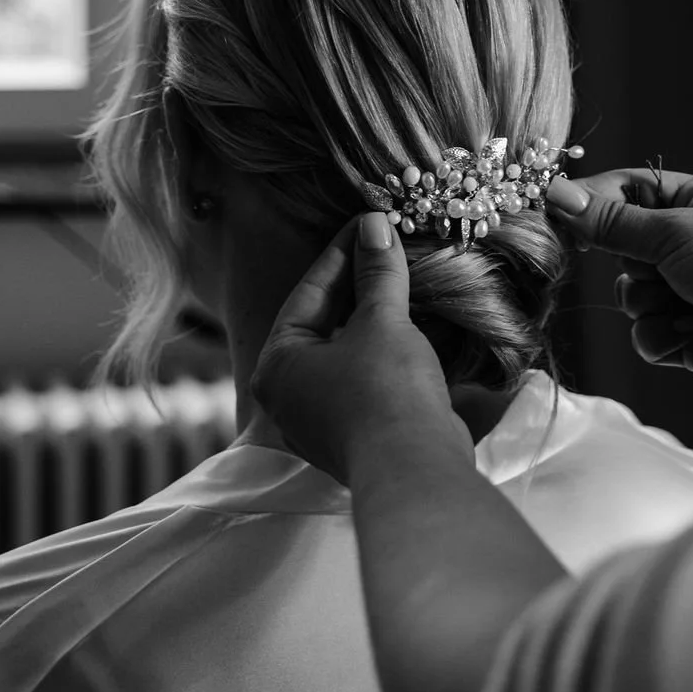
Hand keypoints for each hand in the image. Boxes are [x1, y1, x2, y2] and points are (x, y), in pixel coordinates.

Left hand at [252, 212, 467, 481]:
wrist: (415, 468)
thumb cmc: (386, 390)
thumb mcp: (381, 321)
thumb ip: (376, 273)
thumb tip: (375, 224)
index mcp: (277, 365)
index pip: (308, 293)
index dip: (342, 253)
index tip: (368, 223)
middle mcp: (288, 396)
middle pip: (322, 323)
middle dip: (357, 286)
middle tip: (385, 246)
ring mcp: (318, 421)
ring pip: (343, 353)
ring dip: (371, 318)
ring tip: (399, 280)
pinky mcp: (352, 435)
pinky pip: (361, 379)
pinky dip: (380, 351)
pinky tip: (406, 328)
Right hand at [544, 167, 692, 397]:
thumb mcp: (676, 232)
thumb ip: (613, 223)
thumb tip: (557, 196)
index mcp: (691, 204)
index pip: (625, 192)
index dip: (591, 203)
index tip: (556, 215)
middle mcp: (685, 245)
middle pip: (618, 250)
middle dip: (635, 267)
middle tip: (662, 270)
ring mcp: (684, 292)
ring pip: (628, 299)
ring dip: (651, 306)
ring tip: (691, 306)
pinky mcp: (684, 335)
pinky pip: (644, 336)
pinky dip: (663, 337)